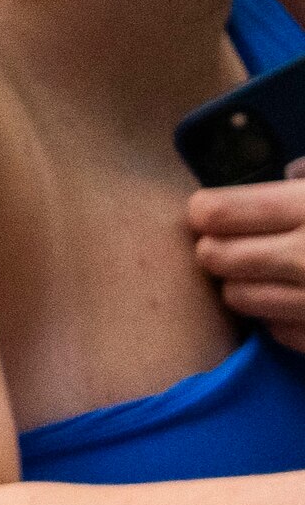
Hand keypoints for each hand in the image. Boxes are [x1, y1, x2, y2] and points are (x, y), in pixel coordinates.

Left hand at [193, 178, 304, 346]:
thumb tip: (287, 173)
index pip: (216, 212)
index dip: (208, 212)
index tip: (214, 215)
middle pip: (213, 255)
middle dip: (217, 249)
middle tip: (236, 245)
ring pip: (235, 298)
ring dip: (243, 286)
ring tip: (268, 273)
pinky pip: (274, 330)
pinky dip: (279, 317)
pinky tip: (296, 300)